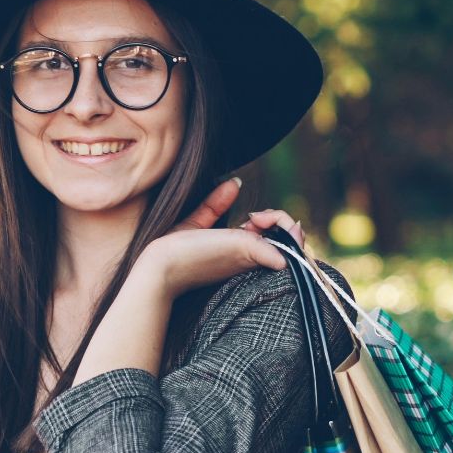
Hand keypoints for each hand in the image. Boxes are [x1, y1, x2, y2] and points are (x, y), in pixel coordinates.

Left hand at [138, 178, 309, 299]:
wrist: (161, 268)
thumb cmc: (175, 252)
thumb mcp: (196, 223)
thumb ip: (214, 205)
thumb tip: (235, 183)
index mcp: (241, 251)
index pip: (273, 237)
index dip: (273, 221)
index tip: (255, 215)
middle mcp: (250, 258)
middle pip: (288, 241)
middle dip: (284, 222)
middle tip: (260, 217)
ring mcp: (251, 259)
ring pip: (292, 245)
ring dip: (287, 225)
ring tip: (263, 219)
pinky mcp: (247, 256)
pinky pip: (281, 251)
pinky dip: (286, 241)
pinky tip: (266, 225)